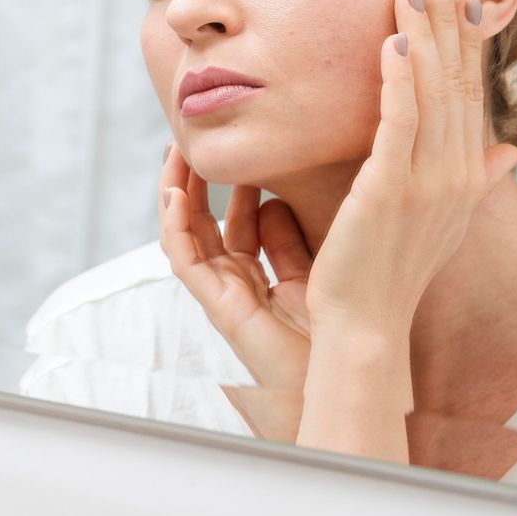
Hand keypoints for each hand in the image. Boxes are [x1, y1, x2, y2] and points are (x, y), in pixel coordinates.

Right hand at [159, 148, 313, 400]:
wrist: (343, 373)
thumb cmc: (336, 332)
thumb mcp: (315, 269)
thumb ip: (292, 237)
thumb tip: (275, 198)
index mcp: (263, 275)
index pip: (236, 222)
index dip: (231, 187)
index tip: (239, 151)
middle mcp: (237, 282)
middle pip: (204, 223)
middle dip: (195, 182)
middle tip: (195, 142)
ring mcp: (222, 292)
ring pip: (186, 235)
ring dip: (176, 194)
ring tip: (176, 153)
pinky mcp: (217, 304)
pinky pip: (184, 260)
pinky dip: (174, 226)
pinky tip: (173, 194)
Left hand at [308, 0, 516, 332]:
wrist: (366, 324)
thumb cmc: (391, 272)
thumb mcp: (442, 220)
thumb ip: (475, 180)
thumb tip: (508, 152)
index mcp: (464, 176)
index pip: (468, 95)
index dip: (465, 45)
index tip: (458, 1)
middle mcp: (454, 174)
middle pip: (454, 85)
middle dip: (446, 28)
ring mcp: (425, 182)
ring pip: (430, 95)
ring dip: (422, 39)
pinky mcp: (389, 191)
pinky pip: (398, 123)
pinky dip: (397, 80)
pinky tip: (390, 42)